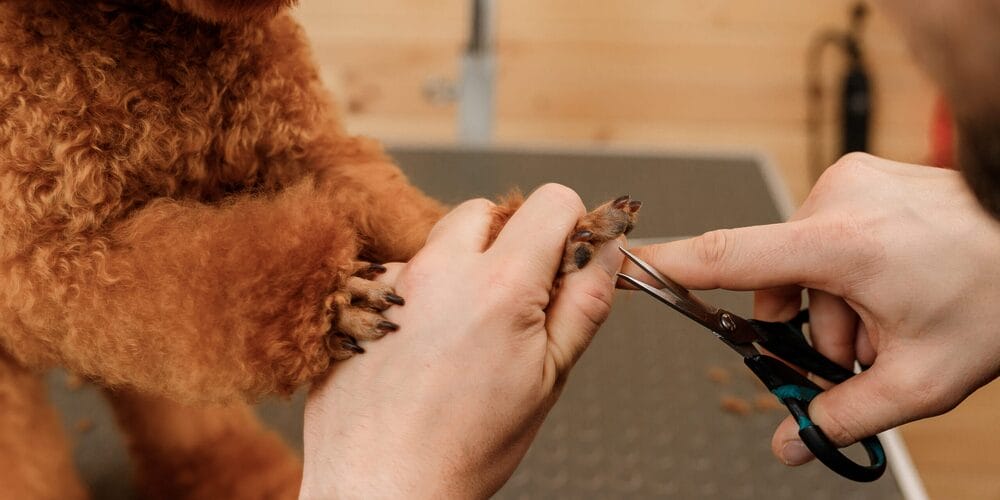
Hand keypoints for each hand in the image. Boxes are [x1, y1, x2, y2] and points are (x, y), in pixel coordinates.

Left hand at [300, 184, 624, 498]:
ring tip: (462, 333)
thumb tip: (607, 250)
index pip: (552, 201)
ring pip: (438, 243)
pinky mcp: (358, 300)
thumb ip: (585, 302)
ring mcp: (392, 282)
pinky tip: (420, 346)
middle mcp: (439, 270)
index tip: (565, 257)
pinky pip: (399, 275)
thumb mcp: (549, 377)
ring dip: (459, 268)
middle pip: (487, 212)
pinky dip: (417, 296)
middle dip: (509, 242)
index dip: (570, 225)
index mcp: (500, 285)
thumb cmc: (466, 447)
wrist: (384, 487)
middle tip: (513, 301)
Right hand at [623, 153, 999, 465]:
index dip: (671, 266)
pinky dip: (850, 270)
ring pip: (805, 264)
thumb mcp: (922, 378)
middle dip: (813, 327)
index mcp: (842, 243)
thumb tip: (790, 444)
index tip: (627, 266)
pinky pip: (827, 235)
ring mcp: (850, 181)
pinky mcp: (861, 177)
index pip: (729, 256)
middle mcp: (836, 198)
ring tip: (894, 314)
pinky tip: (897, 282)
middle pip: (778, 283)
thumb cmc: (997, 295)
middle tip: (867, 349)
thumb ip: (844, 416)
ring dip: (835, 302)